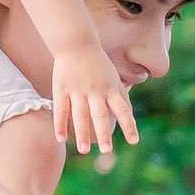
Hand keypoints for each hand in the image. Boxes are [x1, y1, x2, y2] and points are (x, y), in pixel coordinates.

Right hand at [52, 41, 136, 161]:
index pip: (123, 109)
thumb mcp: (114, 78)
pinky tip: (60, 139)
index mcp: (111, 88)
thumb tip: (129, 115)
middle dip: (104, 133)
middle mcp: (95, 91)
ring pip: (80, 114)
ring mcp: (77, 90)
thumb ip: (121, 95)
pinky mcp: (61, 89)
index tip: (134, 141)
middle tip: (107, 151)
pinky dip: (60, 125)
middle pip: (100, 114)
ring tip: (84, 150)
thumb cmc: (98, 63)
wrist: (76, 43)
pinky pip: (61, 109)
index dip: (129, 125)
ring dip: (82, 134)